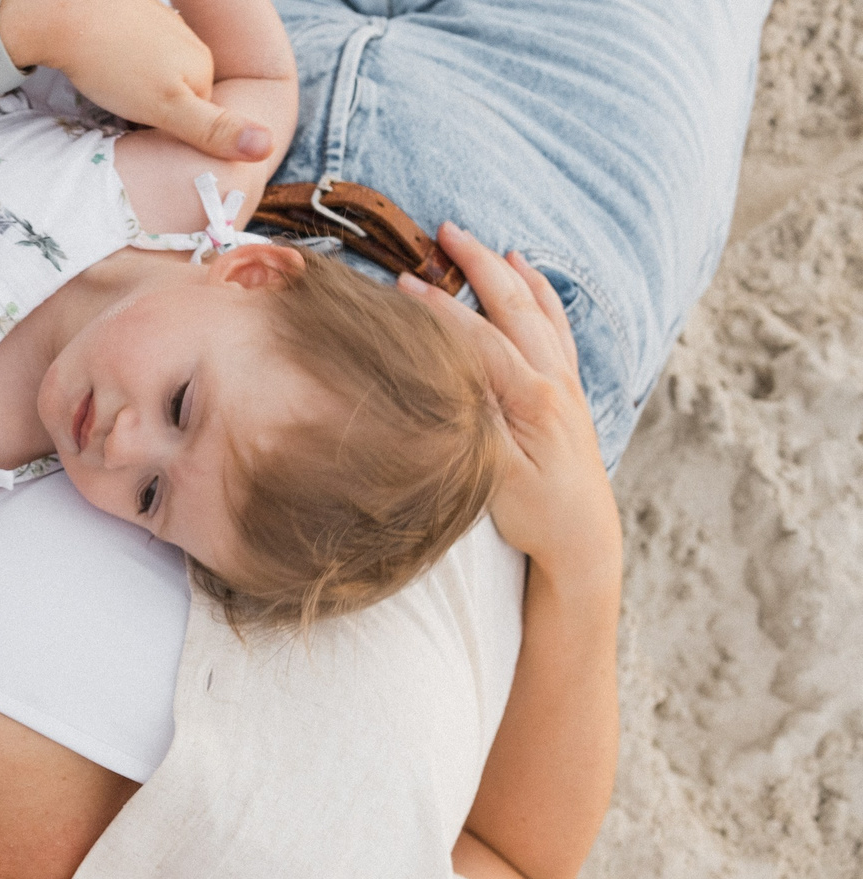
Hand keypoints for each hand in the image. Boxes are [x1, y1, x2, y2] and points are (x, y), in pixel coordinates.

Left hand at [1, 0, 270, 161]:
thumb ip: (213, 130)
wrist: (64, 14)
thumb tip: (268, 146)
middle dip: (152, 108)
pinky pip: (131, 49)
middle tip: (119, 106)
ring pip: (153, 71)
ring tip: (107, 83)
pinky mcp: (132, 15)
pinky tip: (99, 61)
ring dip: (132, 84)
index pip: (196, 116)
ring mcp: (160, 24)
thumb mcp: (167, 110)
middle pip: (176, 92)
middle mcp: (188, 41)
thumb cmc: (112, 66)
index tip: (141, 127)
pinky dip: (117, 60)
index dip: (168, 130)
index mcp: (202, 66)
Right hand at [401, 224, 620, 572]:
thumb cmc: (536, 514)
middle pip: (513, 305)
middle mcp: (552, 380)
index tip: (403, 282)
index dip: (438, 309)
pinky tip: (533, 282)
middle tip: (447, 231)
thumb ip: (476, 426)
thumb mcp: (496, 478)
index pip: (477, 338)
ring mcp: (564, 383)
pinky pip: (559, 329)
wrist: (584, 539)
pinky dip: (545, 298)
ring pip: (540, 311)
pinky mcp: (569, 393)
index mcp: (530, 397)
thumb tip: (448, 384)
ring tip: (491, 246)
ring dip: (512, 273)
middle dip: (480, 264)